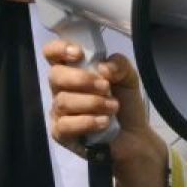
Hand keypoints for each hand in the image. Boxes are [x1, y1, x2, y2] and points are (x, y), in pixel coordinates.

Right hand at [44, 39, 168, 186]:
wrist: (135, 137)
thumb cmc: (125, 103)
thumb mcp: (128, 78)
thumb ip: (120, 65)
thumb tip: (103, 68)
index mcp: (73, 70)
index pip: (52, 53)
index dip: (59, 49)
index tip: (79, 54)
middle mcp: (61, 89)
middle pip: (55, 76)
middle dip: (82, 79)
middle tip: (106, 87)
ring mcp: (59, 112)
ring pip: (63, 101)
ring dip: (92, 103)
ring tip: (113, 107)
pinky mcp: (61, 134)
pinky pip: (65, 125)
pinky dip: (86, 122)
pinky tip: (104, 122)